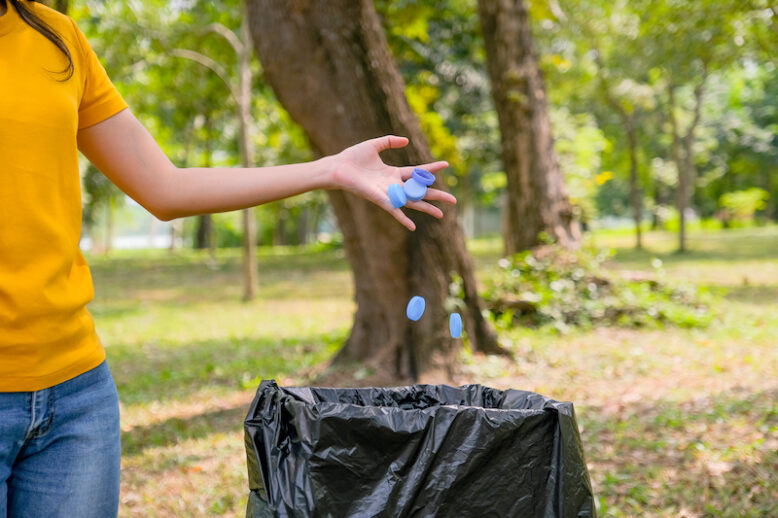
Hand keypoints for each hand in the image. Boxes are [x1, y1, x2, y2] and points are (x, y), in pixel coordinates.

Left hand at [328, 135, 456, 230]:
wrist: (337, 168)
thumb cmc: (353, 157)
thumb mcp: (374, 145)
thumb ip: (390, 141)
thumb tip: (407, 141)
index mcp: (393, 173)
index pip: (417, 173)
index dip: (431, 169)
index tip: (446, 165)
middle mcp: (393, 185)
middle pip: (420, 191)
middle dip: (437, 195)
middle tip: (454, 200)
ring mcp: (388, 193)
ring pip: (412, 202)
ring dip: (426, 209)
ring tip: (442, 215)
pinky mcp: (379, 199)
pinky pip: (394, 210)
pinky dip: (402, 219)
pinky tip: (413, 227)